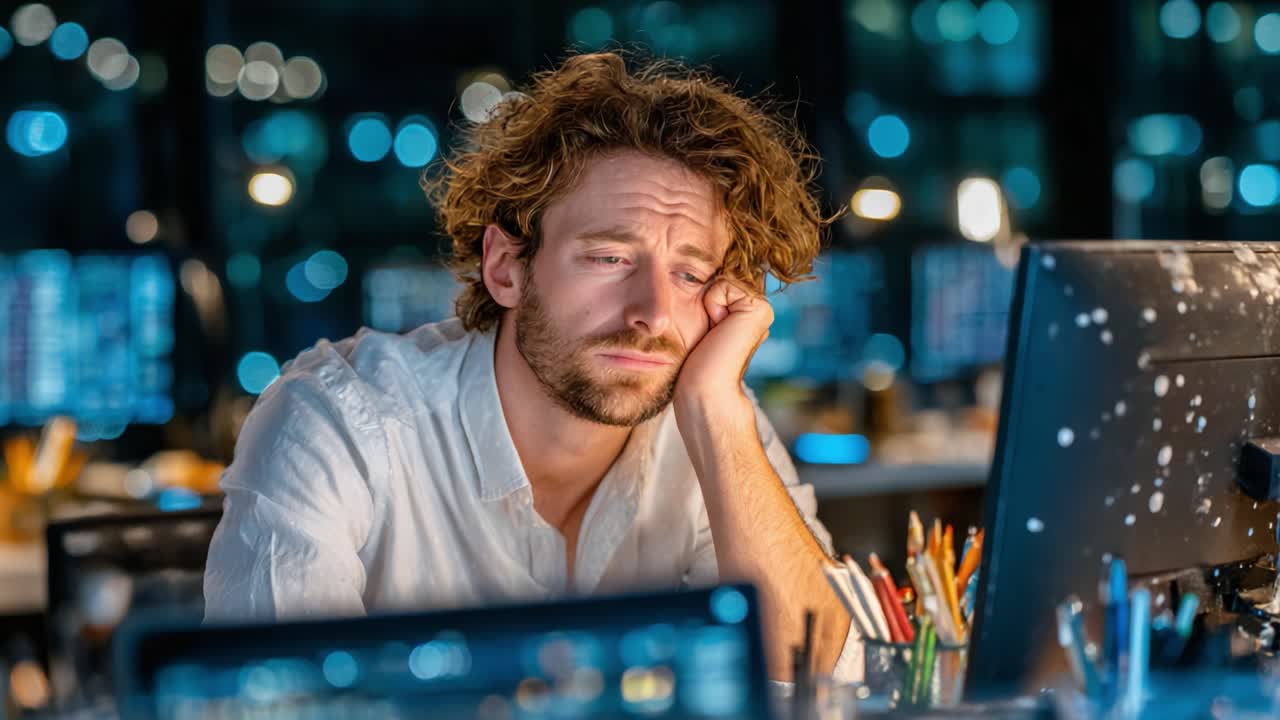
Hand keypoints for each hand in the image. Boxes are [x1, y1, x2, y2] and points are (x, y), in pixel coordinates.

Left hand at [674, 276, 772, 404]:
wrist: (704, 386)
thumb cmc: (695, 361)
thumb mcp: (700, 319)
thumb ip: (711, 295)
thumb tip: (704, 268)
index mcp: (744, 311)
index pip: (718, 278)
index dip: (704, 296)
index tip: (707, 327)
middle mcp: (756, 309)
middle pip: (721, 275)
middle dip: (707, 297)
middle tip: (710, 329)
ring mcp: (761, 309)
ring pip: (724, 278)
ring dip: (709, 301)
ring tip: (714, 330)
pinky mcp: (760, 309)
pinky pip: (725, 284)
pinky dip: (713, 302)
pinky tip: (718, 328)